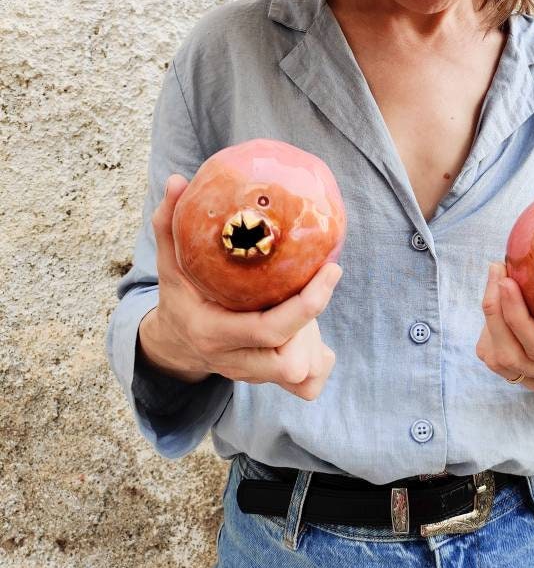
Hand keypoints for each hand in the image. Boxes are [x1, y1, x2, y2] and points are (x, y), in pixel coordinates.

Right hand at [137, 173, 340, 400]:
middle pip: (288, 357)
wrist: (174, 343)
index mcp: (213, 332)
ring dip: (314, 339)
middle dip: (314, 316)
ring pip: (300, 373)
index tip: (330, 267)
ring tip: (309, 300)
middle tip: (327, 273)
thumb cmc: (179, 295)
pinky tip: (312, 336)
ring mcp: (250, 376)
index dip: (307, 304)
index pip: (269, 330)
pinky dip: (318, 364)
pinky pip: (306, 387)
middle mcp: (233, 360)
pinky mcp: (266, 382)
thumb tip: (176, 180)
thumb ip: (169, 223)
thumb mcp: (169, 262)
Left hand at [475, 253, 533, 394]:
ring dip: (488, 318)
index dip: (520, 318)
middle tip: (498, 267)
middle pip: (512, 354)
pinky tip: (496, 298)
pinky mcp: (522, 378)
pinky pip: (493, 358)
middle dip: (496, 310)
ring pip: (498, 358)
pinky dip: (488, 330)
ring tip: (495, 275)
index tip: (510, 280)